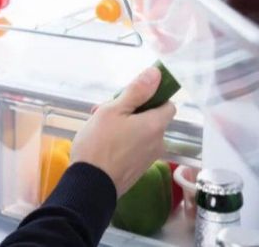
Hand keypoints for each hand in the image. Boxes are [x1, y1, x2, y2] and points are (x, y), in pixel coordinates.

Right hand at [69, 66, 176, 196]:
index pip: (168, 105)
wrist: (90, 185)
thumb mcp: (113, 110)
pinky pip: (136, 149)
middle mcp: (158, 142)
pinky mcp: (138, 170)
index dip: (153, 98)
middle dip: (132, 112)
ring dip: (125, 127)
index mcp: (155, 125)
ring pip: (142, 134)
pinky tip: (103, 144)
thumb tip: (156, 73)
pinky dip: (124, 143)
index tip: (133, 97)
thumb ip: (136, 91)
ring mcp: (149, 158)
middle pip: (152, 119)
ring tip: (99, 128)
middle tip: (106, 111)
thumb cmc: (99, 144)